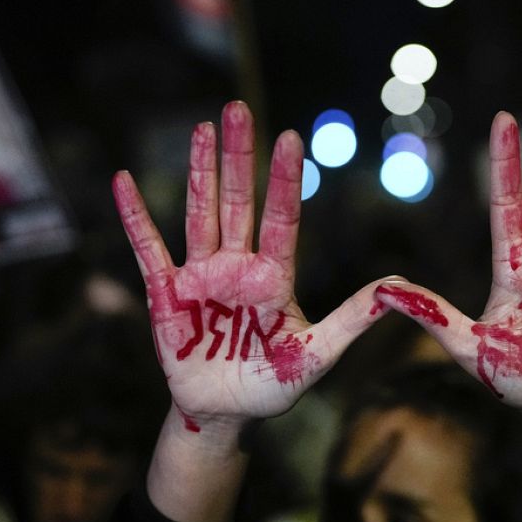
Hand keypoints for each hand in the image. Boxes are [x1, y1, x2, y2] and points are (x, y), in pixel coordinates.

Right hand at [114, 102, 385, 430]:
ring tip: (202, 127)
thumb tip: (397, 288)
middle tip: (239, 107)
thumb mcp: (317, 355)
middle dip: (239, 156)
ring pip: (199, 212)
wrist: (224, 415)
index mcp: (274, 277)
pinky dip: (135, 216)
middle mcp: (237, 266)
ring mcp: (200, 275)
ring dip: (199, 170)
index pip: (281, 217)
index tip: (291, 136)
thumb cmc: (272, 386)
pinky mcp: (165, 293)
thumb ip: (352, 320)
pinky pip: (148, 248)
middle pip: (238, 201)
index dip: (283, 179)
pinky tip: (124, 180)